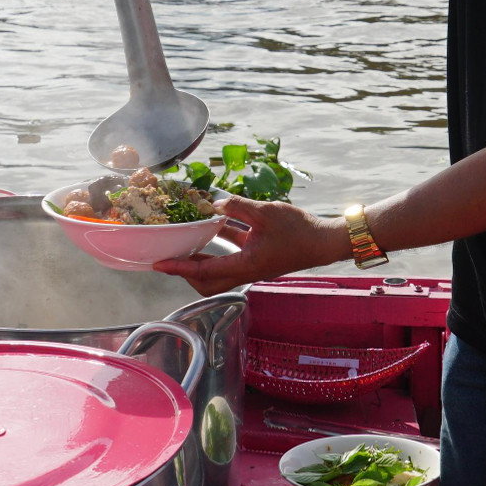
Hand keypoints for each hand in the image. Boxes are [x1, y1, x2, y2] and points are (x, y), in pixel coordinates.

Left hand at [154, 197, 345, 296]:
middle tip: (171, 257)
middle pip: (208, 281)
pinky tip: (214, 223)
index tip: (160, 264)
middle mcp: (247, 270)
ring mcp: (253, 265)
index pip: (204, 271)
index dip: (180, 267)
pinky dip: (220, 243)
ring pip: (219, 269)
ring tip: (185, 241)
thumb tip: (215, 203)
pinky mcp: (259, 256)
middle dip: (187, 272)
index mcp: (246, 266)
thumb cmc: (299, 230)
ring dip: (202, 258)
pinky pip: (232, 254)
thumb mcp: (266, 212)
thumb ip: (238, 207)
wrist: (325, 241)